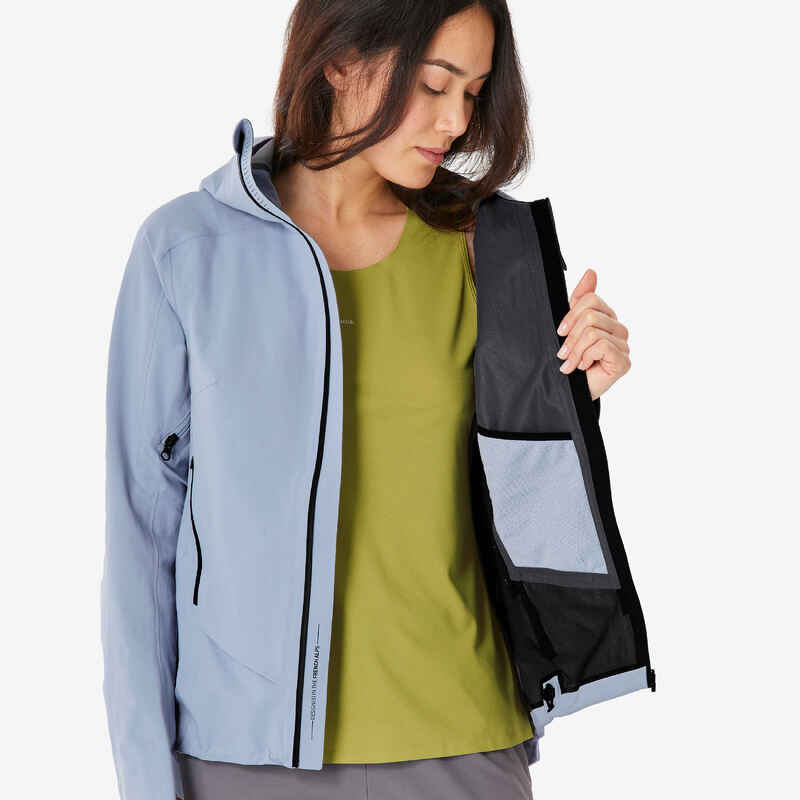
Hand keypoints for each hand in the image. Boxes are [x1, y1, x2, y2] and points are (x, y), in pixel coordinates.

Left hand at [554, 268, 630, 400]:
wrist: (573, 391)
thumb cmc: (572, 361)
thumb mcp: (570, 328)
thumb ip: (580, 300)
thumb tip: (591, 272)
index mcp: (606, 317)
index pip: (590, 299)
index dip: (571, 315)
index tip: (560, 332)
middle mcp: (618, 328)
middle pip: (590, 316)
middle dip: (570, 337)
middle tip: (562, 354)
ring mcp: (623, 345)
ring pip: (592, 332)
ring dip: (575, 351)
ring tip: (570, 364)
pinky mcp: (624, 361)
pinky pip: (601, 346)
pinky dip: (586, 358)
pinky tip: (585, 367)